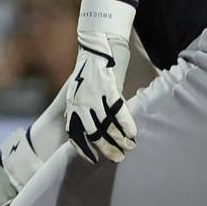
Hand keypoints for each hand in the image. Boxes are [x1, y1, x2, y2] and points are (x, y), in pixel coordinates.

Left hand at [64, 0, 136, 162]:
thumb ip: (82, 108)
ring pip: (108, 125)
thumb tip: (89, 125)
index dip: (83, 148)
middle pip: (94, 133)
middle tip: (117, 158)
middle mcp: (82, 103)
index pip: (75, 133)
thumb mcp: (78, 91)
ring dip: (119, 139)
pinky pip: (118, 111)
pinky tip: (132, 132)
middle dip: (106, 148)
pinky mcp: (108, 88)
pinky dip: (126, 124)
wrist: (94, 45)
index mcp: (73, 105)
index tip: (92, 160)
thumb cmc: (88, 69)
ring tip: (128, 148)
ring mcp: (95, 96)